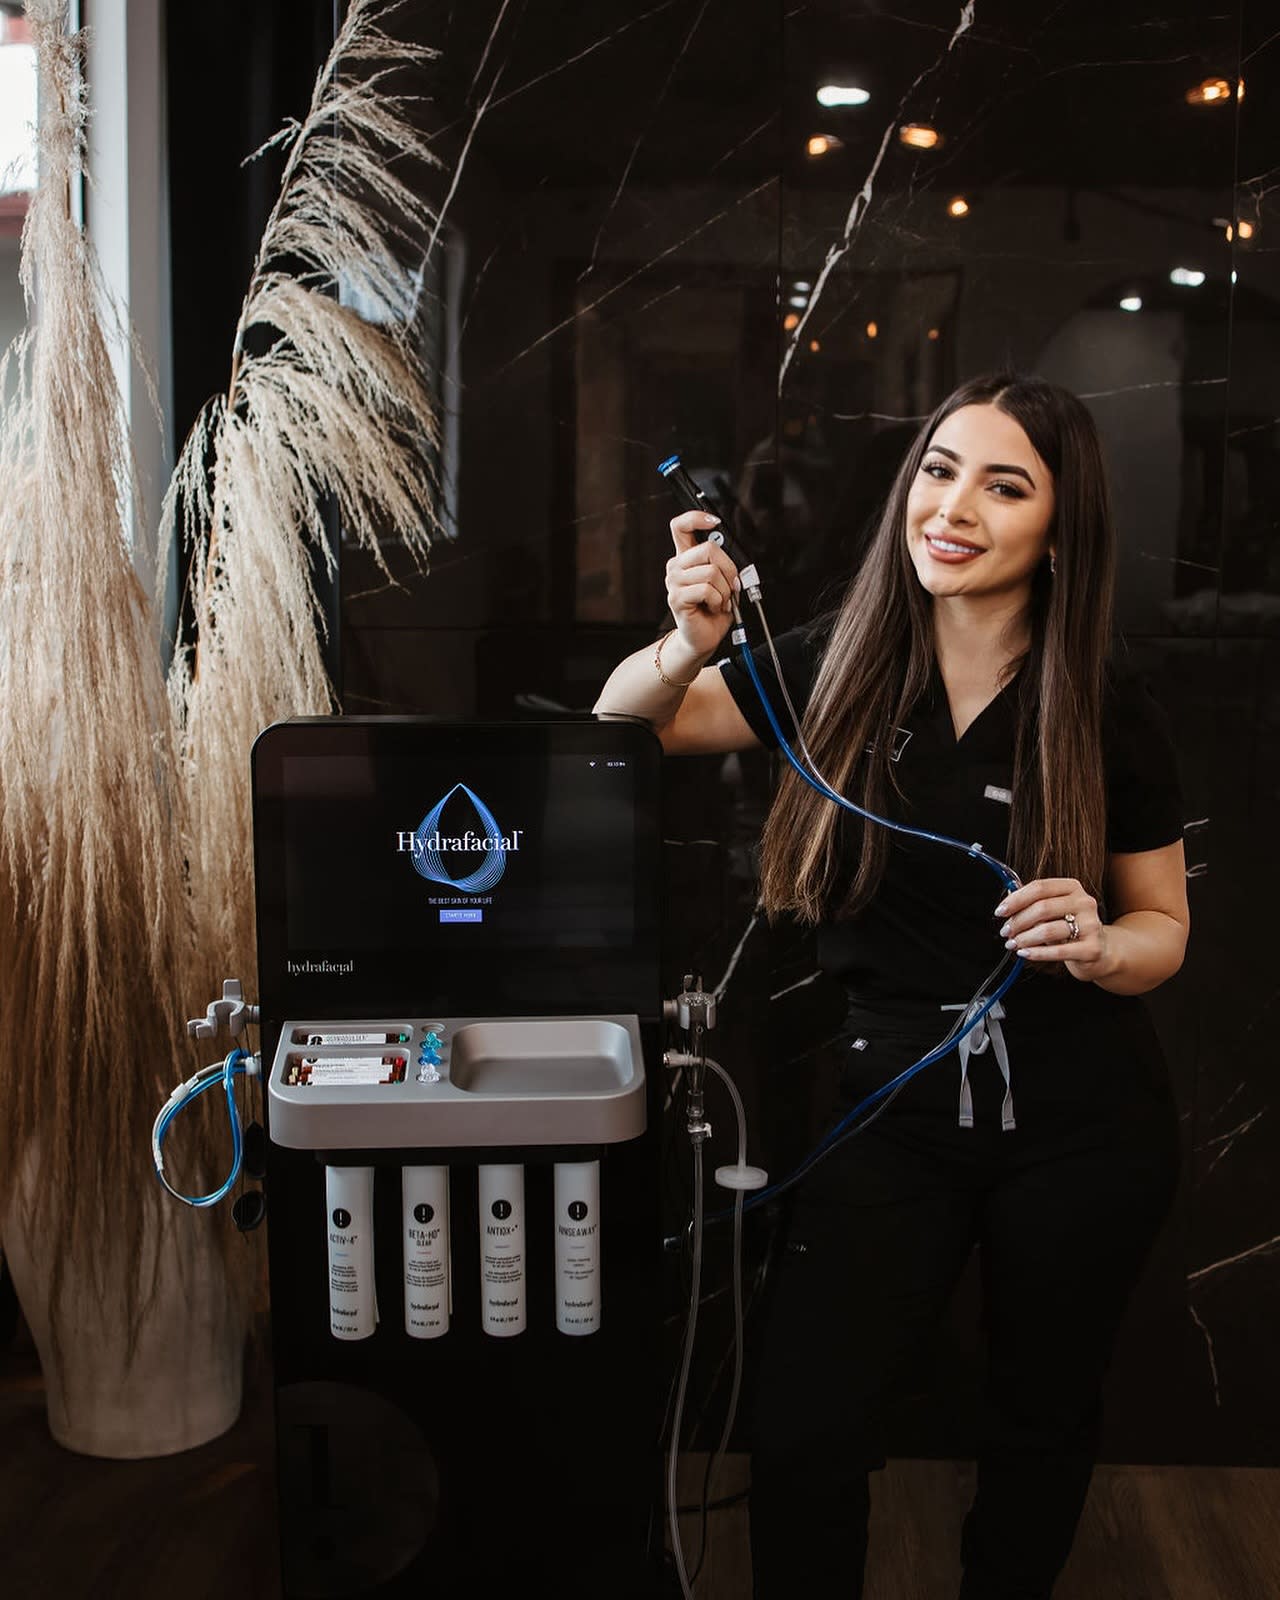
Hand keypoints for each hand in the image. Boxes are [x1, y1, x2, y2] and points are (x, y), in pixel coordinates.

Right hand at [665, 510, 740, 659]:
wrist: (703, 638)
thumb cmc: (713, 610)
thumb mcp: (723, 581)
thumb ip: (723, 564)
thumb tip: (730, 557)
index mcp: (686, 557)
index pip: (681, 526)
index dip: (696, 517)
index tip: (714, 521)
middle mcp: (676, 566)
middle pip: (708, 549)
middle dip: (729, 569)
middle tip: (731, 586)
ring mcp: (673, 582)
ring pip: (711, 572)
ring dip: (725, 590)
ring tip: (720, 601)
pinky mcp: (676, 598)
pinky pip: (707, 590)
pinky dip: (718, 601)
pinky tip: (713, 608)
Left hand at [994, 877, 1112, 982]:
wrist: (1100, 950)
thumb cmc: (1071, 927)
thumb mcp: (1054, 911)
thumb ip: (1033, 904)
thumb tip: (1007, 902)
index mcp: (1073, 887)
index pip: (1039, 887)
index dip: (1016, 899)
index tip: (1000, 911)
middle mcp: (1085, 902)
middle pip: (1042, 908)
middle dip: (1018, 921)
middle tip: (1005, 931)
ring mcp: (1091, 925)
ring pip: (1047, 930)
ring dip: (1024, 938)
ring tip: (1013, 944)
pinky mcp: (1092, 948)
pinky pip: (1058, 951)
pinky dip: (1036, 953)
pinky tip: (1024, 953)